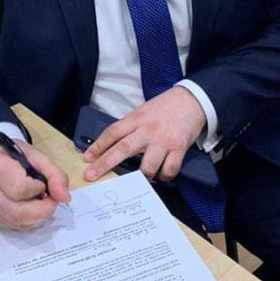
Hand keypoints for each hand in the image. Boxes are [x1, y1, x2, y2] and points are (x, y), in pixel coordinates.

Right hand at [0, 140, 69, 230]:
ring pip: (17, 223)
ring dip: (37, 217)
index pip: (20, 189)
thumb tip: (64, 198)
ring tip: (39, 201)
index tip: (41, 183)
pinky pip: (13, 226)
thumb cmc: (15, 157)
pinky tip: (29, 207)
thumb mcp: (38, 156)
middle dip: (42, 210)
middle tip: (48, 198)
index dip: (37, 189)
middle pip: (18, 213)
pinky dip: (28, 220)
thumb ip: (55, 175)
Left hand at [83, 87, 204, 182]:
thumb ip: (130, 125)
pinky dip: (163, 176)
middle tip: (91, 175)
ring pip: (147, 166)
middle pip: (123, 149)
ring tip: (138, 180)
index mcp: (137, 118)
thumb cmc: (165, 107)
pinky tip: (160, 176)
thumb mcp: (143, 110)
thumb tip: (114, 143)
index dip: (98, 145)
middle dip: (105, 164)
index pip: (113, 132)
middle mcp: (148, 130)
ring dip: (141, 177)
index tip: (87, 158)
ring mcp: (164, 141)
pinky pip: (169, 170)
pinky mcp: (179, 148)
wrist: (192, 100)